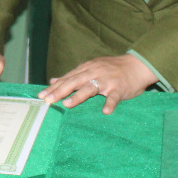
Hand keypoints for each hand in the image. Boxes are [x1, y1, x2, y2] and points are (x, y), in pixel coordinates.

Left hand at [39, 54, 157, 114]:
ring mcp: (107, 81)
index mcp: (86, 69)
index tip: (40, 96)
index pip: (67, 78)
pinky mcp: (119, 88)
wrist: (137, 65)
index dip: (53, 87)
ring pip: (90, 88)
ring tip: (67, 104)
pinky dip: (110, 103)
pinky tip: (105, 111)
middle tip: (47, 100)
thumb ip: (73, 75)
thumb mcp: (90, 68)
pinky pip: (114, 97)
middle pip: (74, 82)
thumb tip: (53, 80)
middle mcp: (94, 73)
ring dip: (78, 96)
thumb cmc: (112, 69)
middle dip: (59, 91)